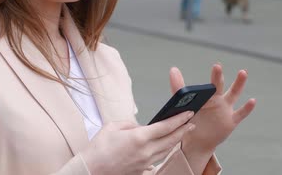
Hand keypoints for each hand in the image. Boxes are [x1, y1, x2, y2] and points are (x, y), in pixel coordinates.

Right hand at [81, 111, 195, 174]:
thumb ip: (130, 125)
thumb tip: (140, 128)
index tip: (188, 113)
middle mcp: (145, 152)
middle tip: (191, 123)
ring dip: (174, 141)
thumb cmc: (98, 149)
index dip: (179, 119)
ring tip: (180, 133)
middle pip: (170, 140)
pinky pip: (156, 161)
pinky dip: (161, 153)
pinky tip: (162, 149)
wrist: (90, 170)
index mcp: (139, 138)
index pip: (166, 127)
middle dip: (183, 130)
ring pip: (165, 151)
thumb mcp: (112, 127)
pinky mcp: (140, 171)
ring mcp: (144, 164)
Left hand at [170, 65, 254, 164]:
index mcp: (207, 95)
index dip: (216, 75)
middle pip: (221, 86)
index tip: (217, 66)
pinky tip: (252, 100)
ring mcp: (226, 109)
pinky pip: (240, 114)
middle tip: (224, 67)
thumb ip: (178, 88)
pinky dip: (247, 108)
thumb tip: (173, 69)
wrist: (197, 140)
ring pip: (234, 95)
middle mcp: (218, 99)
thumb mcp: (184, 105)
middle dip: (222, 78)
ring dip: (239, 84)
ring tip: (242, 72)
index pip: (212, 84)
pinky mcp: (230, 121)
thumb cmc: (191, 119)